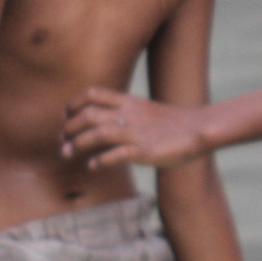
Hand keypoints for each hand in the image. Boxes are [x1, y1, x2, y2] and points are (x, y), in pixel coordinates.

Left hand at [62, 89, 213, 169]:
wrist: (199, 128)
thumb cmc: (172, 122)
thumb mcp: (145, 110)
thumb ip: (125, 113)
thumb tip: (104, 123)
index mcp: (128, 101)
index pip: (93, 94)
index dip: (74, 104)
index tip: (65, 116)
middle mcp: (129, 115)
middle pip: (89, 115)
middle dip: (69, 127)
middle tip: (61, 140)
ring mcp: (136, 133)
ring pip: (97, 134)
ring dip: (77, 144)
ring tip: (67, 154)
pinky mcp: (145, 151)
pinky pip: (117, 155)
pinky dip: (101, 161)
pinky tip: (93, 166)